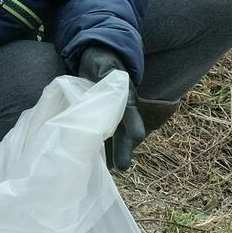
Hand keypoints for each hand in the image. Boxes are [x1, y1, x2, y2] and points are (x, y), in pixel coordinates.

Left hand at [78, 44, 145, 170]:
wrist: (96, 61)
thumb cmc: (101, 62)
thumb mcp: (103, 63)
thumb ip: (104, 70)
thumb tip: (104, 72)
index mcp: (124, 95)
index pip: (129, 110)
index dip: (133, 123)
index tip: (137, 136)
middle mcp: (121, 109)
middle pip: (125, 131)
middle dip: (124, 148)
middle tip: (123, 166)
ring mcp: (112, 117)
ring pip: (116, 138)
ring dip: (113, 153)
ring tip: (108, 171)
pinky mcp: (99, 121)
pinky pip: (102, 137)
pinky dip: (99, 149)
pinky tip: (94, 162)